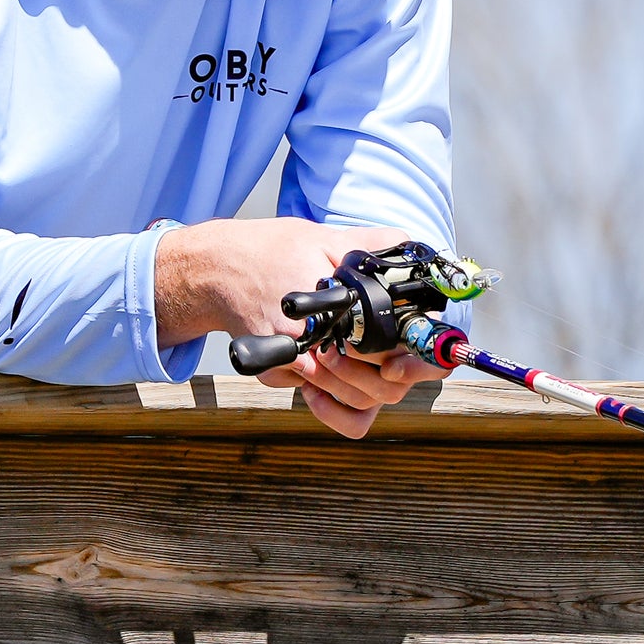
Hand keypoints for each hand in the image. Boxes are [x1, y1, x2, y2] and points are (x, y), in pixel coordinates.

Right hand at [154, 217, 454, 437]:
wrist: (214, 270)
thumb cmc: (269, 250)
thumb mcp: (325, 238)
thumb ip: (373, 245)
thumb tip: (416, 247)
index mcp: (333, 310)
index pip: (391, 353)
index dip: (419, 360)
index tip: (429, 354)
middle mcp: (313, 345)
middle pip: (381, 386)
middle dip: (401, 374)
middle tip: (407, 357)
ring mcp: (294, 367)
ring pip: (356, 400)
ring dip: (372, 386)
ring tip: (377, 362)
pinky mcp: (279, 376)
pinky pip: (324, 404)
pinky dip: (338, 405)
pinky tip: (337, 384)